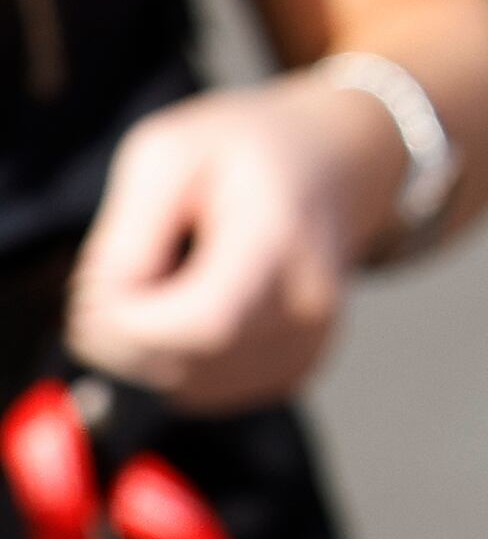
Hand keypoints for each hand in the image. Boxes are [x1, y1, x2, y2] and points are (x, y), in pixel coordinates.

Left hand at [67, 75, 393, 413]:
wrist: (338, 159)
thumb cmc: (248, 148)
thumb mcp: (166, 154)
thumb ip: (126, 235)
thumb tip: (104, 308)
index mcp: (282, 241)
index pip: (202, 323)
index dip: (127, 320)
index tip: (97, 281)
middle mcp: (309, 305)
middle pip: (185, 362)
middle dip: (121, 331)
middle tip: (114, 275)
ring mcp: (310, 342)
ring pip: (186, 385)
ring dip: (143, 348)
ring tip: (160, 284)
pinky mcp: (297, 365)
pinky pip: (205, 390)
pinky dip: (173, 361)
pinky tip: (184, 311)